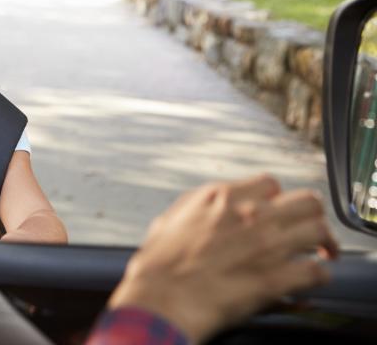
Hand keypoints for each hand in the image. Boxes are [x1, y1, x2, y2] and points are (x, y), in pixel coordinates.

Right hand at [108, 174, 337, 342]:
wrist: (160, 297)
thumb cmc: (158, 265)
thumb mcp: (171, 219)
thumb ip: (198, 208)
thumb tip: (208, 210)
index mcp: (223, 197)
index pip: (270, 184)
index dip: (276, 199)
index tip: (276, 212)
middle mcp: (251, 216)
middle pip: (307, 202)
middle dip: (310, 216)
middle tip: (308, 230)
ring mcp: (267, 246)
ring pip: (320, 231)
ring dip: (322, 244)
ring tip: (320, 253)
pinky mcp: (276, 279)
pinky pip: (316, 272)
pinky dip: (317, 277)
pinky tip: (308, 280)